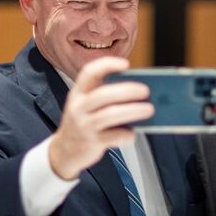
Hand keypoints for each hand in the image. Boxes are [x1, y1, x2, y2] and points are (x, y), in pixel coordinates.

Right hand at [49, 57, 152, 179]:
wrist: (65, 150)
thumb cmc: (83, 123)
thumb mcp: (87, 105)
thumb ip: (107, 96)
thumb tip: (139, 91)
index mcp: (78, 92)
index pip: (89, 72)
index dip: (107, 65)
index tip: (125, 64)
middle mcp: (78, 107)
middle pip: (103, 94)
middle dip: (127, 90)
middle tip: (146, 90)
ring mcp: (84, 125)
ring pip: (110, 114)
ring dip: (133, 110)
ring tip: (149, 109)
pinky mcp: (92, 142)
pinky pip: (114, 136)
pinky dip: (127, 134)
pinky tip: (133, 133)